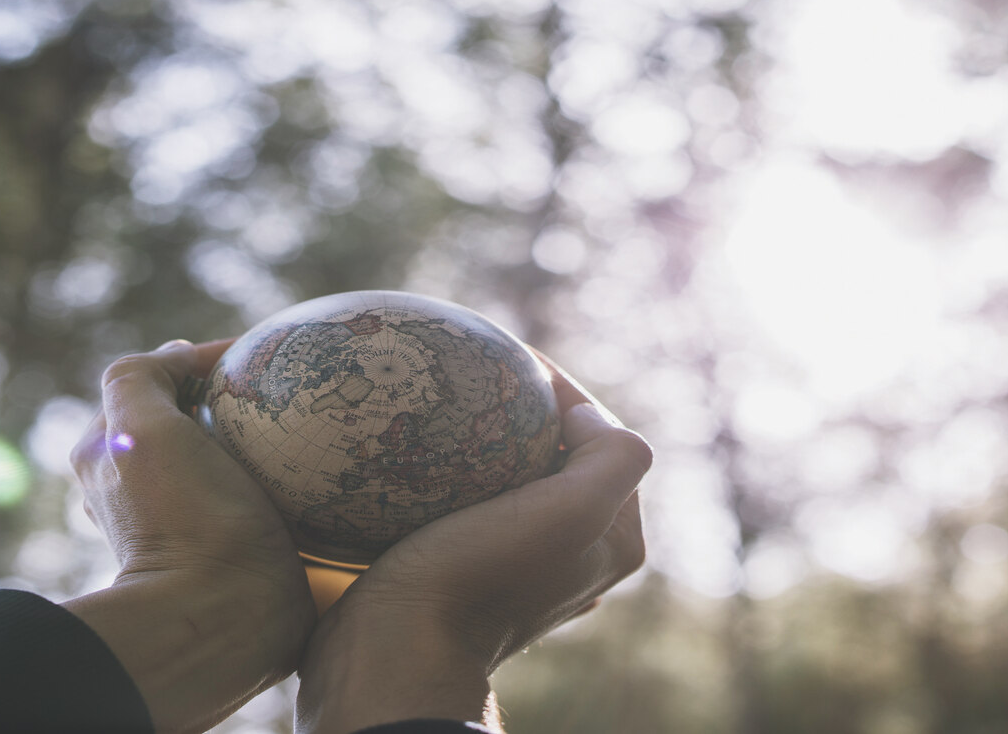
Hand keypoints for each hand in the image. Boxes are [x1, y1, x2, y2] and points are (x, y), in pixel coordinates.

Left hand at [65, 340, 316, 733]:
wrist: (228, 616)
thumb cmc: (186, 518)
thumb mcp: (143, 430)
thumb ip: (141, 377)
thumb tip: (180, 353)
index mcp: (109, 458)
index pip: (157, 385)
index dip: (201, 362)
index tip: (255, 357)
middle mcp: (140, 490)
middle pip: (191, 418)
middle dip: (231, 398)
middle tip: (284, 387)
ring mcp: (188, 520)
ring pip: (227, 454)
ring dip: (261, 436)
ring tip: (307, 423)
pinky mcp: (234, 545)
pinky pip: (258, 490)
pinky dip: (281, 472)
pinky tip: (315, 468)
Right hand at [294, 354, 651, 733]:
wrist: (395, 653)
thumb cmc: (481, 577)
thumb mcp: (571, 514)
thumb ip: (610, 457)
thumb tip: (582, 413)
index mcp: (612, 537)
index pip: (596, 434)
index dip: (559, 387)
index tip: (506, 353)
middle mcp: (574, 552)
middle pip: (554, 452)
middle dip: (519, 409)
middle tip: (470, 373)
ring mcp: (519, 562)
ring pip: (508, 475)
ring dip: (480, 437)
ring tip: (440, 401)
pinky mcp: (466, 567)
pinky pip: (466, 499)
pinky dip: (448, 469)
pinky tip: (415, 448)